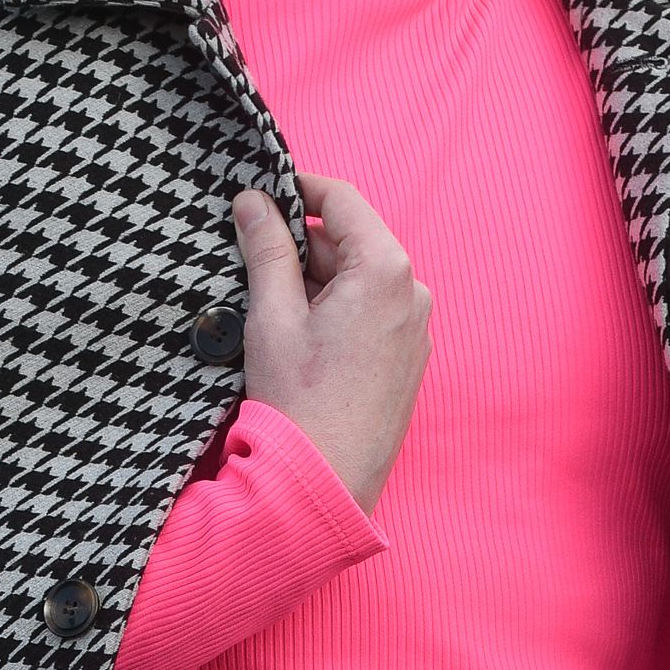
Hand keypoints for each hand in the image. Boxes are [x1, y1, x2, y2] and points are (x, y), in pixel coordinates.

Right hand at [234, 172, 430, 512]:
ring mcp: (415, 329)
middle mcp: (412, 293)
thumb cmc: (299, 403)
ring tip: (273, 310)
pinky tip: (301, 338)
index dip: (300, 188)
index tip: (264, 192)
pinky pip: (371, 313)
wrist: (324, 482)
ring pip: (360, 279)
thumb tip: (253, 202)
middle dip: (304, 243)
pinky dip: (336, 309)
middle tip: (253, 258)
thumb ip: (266, 249)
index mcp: (384, 270)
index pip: (343, 199)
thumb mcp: (272, 315)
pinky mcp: (407, 360)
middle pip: (352, 241)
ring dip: (317, 280)